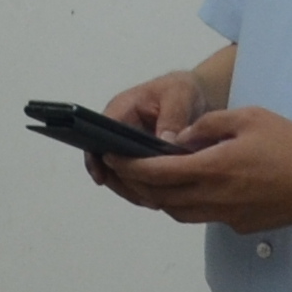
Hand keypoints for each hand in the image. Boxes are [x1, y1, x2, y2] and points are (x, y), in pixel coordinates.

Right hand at [78, 63, 206, 199]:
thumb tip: (165, 143)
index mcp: (121, 109)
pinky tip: (159, 198)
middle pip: (106, 160)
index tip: (102, 177)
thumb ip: (173, 117)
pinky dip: (144, 188)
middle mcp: (118, 128)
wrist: (195, 93)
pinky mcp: (139, 155)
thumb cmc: (182, 90)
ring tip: (155, 202)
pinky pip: (134, 175)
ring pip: (119, 172)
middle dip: (121, 181)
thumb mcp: (180, 96)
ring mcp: (127, 144)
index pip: (97, 134)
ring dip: (132, 189)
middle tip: (144, 198)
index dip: (96, 157)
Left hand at [102, 105, 291, 231]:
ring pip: (178, 212)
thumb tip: (178, 137)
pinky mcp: (241, 225)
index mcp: (214, 168)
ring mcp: (229, 215)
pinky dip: (188, 203)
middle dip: (135, 184)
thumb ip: (206, 125)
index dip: (129, 167)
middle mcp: (216, 197)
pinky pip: (203, 216)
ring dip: (160, 197)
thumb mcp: (248, 117)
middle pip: (160, 198)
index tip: (111, 157)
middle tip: (121, 168)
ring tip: (150, 178)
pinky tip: (191, 186)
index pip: (157, 172)